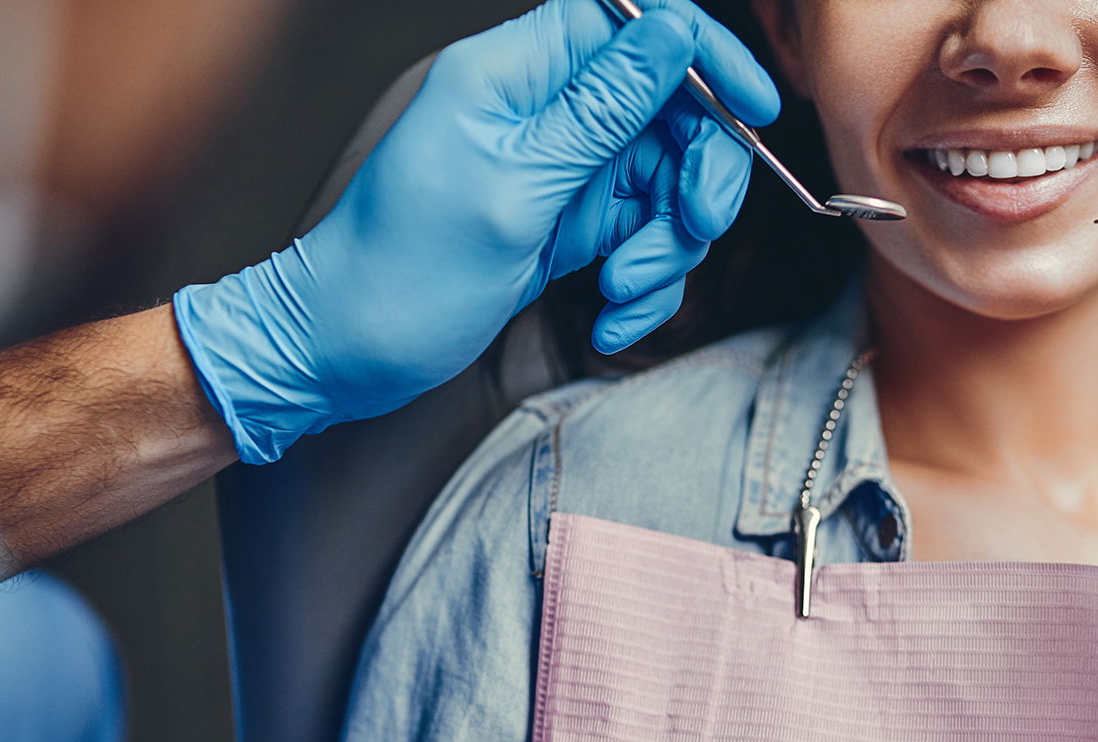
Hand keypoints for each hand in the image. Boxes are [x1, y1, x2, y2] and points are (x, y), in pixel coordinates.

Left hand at [173, 0, 778, 462]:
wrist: (345, 353)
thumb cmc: (401, 271)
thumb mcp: (514, 187)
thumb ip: (601, 108)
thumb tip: (673, 30)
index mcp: (515, 73)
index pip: (634, 21)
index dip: (703, 53)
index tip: (751, 109)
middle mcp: (544, 111)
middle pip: (670, 109)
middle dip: (697, 176)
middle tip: (692, 229)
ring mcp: (561, 168)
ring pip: (665, 182)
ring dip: (666, 246)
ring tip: (622, 292)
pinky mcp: (568, 222)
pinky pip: (641, 236)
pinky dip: (641, 282)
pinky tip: (607, 317)